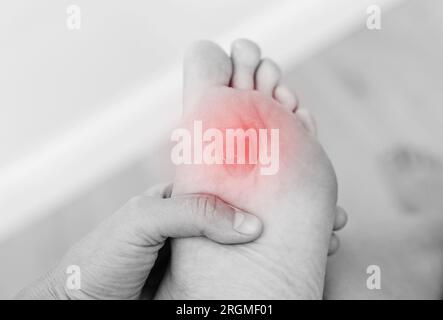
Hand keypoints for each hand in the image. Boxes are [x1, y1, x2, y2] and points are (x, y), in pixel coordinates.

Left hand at [16, 183, 262, 299]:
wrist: (80, 308)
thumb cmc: (100, 259)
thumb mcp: (143, 221)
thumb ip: (192, 212)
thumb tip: (248, 223)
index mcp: (171, 203)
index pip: (214, 187)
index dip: (241, 187)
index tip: (272, 188)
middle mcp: (183, 229)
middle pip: (226, 221)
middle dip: (250, 223)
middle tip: (282, 223)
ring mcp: (189, 260)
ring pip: (228, 253)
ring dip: (248, 255)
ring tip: (278, 251)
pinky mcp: (193, 287)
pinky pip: (222, 280)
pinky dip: (239, 279)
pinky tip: (255, 276)